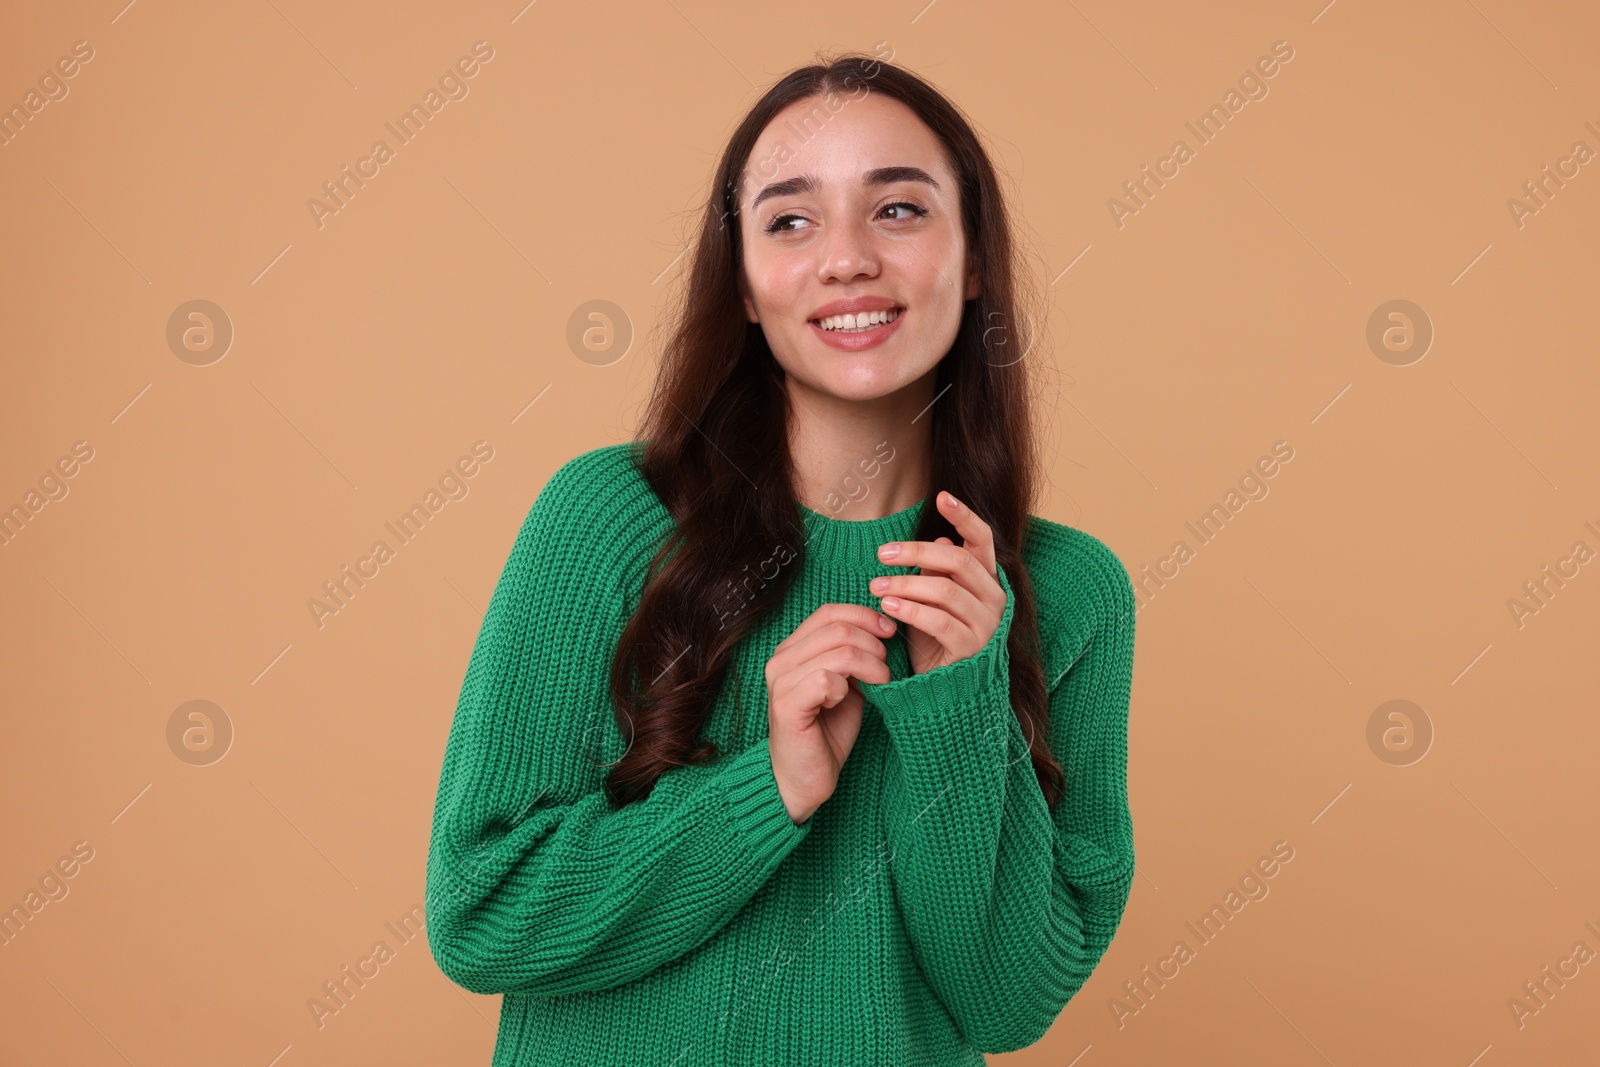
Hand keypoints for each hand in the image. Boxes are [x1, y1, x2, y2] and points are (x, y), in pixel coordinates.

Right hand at [763, 603, 896, 823]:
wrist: (803, 779)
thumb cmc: (826, 732)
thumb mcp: (846, 685)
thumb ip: (855, 656)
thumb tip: (883, 630)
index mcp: (792, 649)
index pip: (829, 612)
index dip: (864, 616)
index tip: (889, 632)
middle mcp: (780, 660)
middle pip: (838, 627)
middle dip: (874, 645)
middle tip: (885, 669)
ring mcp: (780, 681)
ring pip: (839, 651)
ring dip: (870, 666)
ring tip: (877, 684)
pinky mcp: (786, 705)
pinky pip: (826, 678)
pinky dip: (846, 688)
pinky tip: (844, 701)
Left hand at [872, 491, 1005, 676]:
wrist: (947, 694)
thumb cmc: (937, 642)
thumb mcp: (934, 602)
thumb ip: (938, 573)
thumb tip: (941, 540)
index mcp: (987, 581)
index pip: (983, 540)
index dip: (965, 516)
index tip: (941, 498)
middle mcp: (995, 599)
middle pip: (959, 560)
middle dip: (917, 551)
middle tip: (882, 554)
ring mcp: (987, 624)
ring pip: (946, 589)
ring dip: (906, 584)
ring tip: (876, 585)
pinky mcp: (972, 648)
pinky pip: (939, 620)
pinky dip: (910, 610)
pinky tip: (887, 606)